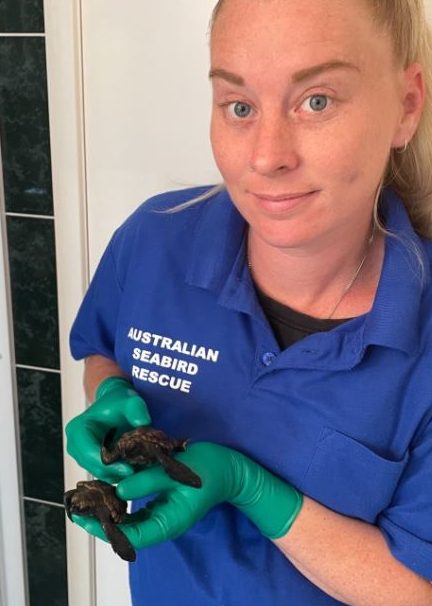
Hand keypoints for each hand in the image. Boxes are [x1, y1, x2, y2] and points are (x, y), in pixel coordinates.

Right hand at [65, 376, 150, 481]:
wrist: (116, 402)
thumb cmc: (119, 401)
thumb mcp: (129, 400)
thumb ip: (136, 408)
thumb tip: (143, 422)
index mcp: (78, 429)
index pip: (90, 454)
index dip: (109, 465)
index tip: (130, 468)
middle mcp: (75, 445)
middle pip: (93, 467)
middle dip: (116, 471)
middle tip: (138, 471)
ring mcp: (81, 455)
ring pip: (99, 473)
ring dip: (118, 474)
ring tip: (138, 468)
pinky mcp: (90, 462)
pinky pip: (104, 473)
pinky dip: (118, 473)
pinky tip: (133, 467)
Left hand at [71, 442, 302, 547]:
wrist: (230, 469)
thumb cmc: (207, 469)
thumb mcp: (176, 471)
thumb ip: (147, 481)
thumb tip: (118, 488)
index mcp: (167, 522)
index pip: (130, 535)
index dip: (104, 528)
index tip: (84, 517)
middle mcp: (162, 524)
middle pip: (126, 532)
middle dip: (102, 521)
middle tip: (79, 507)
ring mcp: (163, 516)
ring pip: (130, 522)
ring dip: (109, 511)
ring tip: (88, 498)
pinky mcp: (163, 506)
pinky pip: (138, 511)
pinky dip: (122, 502)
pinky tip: (109, 489)